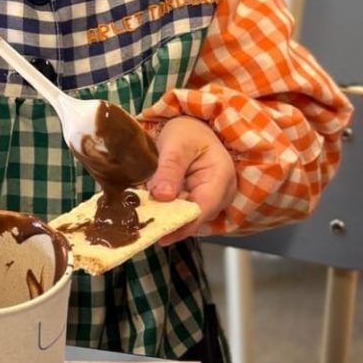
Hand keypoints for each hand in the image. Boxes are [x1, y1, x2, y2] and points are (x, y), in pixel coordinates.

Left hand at [147, 116, 236, 243]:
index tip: (159, 233)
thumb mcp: (176, 144)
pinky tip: (148, 213)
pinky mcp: (198, 203)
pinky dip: (166, 214)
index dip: (182, 224)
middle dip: (169, 223)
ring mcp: (211, 201)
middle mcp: (221, 194)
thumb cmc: (188, 132)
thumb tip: (162, 197)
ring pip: (188, 219)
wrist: (193, 128)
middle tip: (142, 228)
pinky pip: (182, 213)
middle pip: (195, 218)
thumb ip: (169, 169)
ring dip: (166, 220)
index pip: (203, 208)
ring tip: (141, 222)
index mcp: (221, 177)